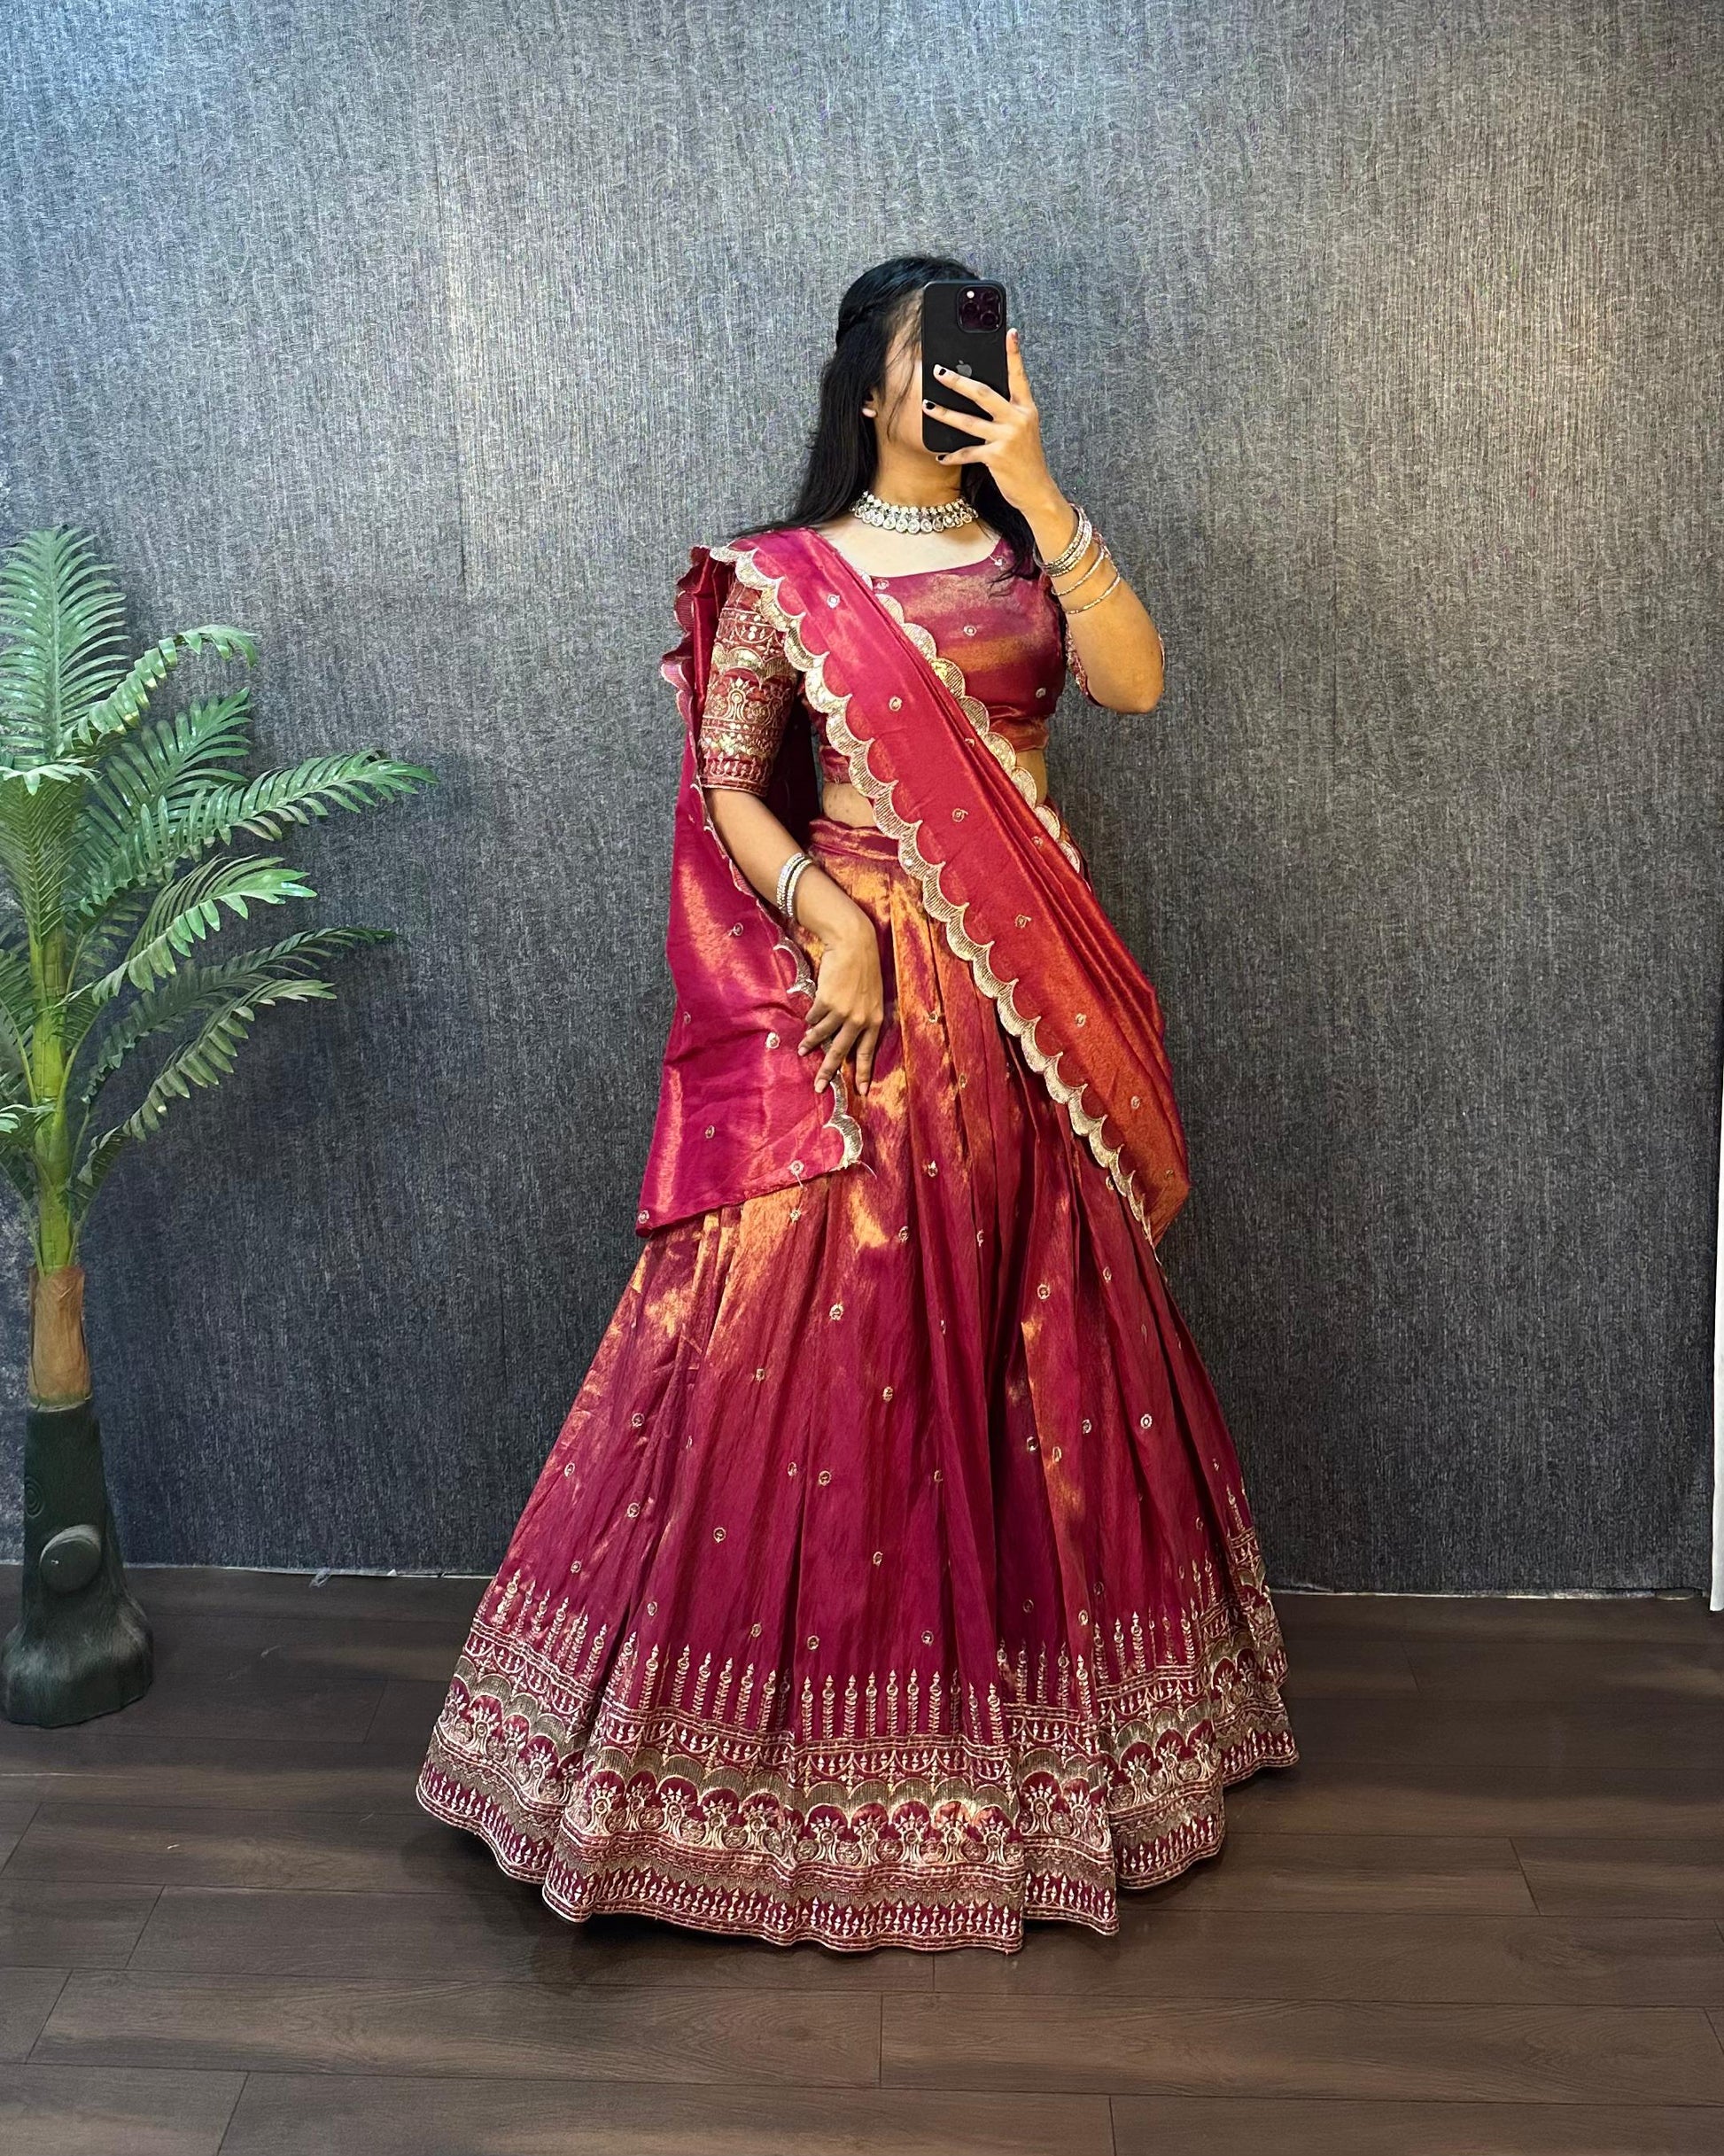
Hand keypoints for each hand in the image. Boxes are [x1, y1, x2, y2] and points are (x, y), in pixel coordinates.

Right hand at [798, 919, 885, 1097]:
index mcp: (874, 1020)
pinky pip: (814, 1016)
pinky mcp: (826, 1002)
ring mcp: (841, 1012)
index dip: (863, 1073)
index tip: (861, 1091)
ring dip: (810, 1044)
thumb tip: (845, 1036)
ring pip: (822, 1036)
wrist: (854, 944)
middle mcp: (859, 1020)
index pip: (867, 1053)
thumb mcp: (872, 997)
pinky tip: (809, 1017)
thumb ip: (863, 1017)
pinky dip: (811, 1017)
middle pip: (840, 1052)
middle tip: (819, 1087)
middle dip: (828, 1071)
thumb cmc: (864, 969)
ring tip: (803, 1051)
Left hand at [921, 326, 1056, 514]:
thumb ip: (1007, 412)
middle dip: (958, 382)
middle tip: (939, 372)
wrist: (1036, 490)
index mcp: (1026, 408)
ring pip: (969, 422)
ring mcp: (1007, 438)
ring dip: (945, 414)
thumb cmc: (1025, 459)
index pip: (1018, 376)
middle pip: (983, 394)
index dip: (1014, 354)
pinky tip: (940, 455)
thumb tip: (979, 396)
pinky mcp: (997, 457)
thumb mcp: (1023, 430)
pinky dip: (952, 455)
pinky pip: (968, 452)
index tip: (1010, 333)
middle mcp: (1018, 419)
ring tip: (927, 406)